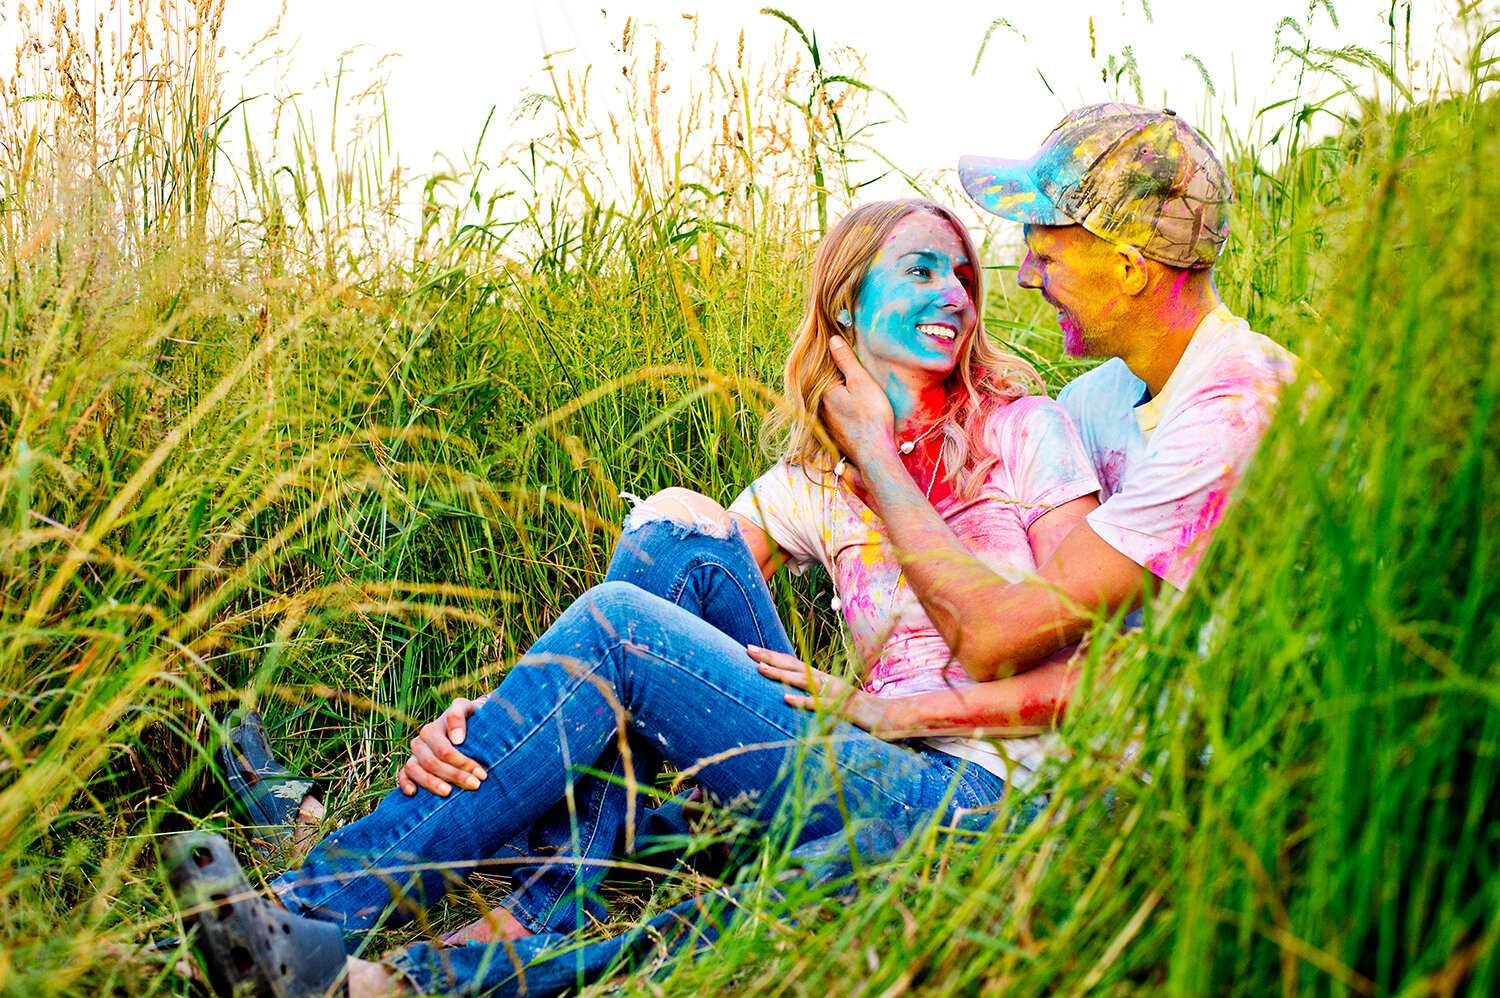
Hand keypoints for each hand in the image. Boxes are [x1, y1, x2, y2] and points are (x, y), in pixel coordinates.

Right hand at [398, 695, 489, 796]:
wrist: (466, 722)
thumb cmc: (469, 717)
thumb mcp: (467, 709)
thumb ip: (459, 716)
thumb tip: (456, 739)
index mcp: (432, 729)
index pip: (444, 750)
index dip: (462, 763)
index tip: (481, 773)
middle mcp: (420, 742)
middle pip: (432, 763)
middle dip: (454, 776)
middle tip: (475, 785)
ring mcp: (414, 754)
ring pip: (415, 770)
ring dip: (432, 783)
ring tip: (449, 793)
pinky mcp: (410, 765)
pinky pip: (402, 774)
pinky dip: (404, 783)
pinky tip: (414, 793)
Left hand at [747, 644, 895, 737]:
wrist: (889, 717)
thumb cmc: (859, 709)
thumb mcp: (834, 698)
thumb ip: (816, 693)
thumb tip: (792, 692)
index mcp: (823, 678)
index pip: (793, 663)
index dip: (772, 655)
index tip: (751, 648)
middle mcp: (826, 681)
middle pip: (794, 666)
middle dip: (769, 658)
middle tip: (747, 649)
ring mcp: (834, 694)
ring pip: (803, 681)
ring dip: (780, 675)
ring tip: (759, 669)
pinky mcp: (840, 710)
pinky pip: (818, 705)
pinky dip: (801, 701)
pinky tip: (784, 699)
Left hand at [821, 335, 897, 476]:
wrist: (874, 453)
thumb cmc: (870, 415)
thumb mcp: (861, 381)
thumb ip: (845, 360)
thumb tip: (832, 340)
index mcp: (822, 392)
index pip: (822, 370)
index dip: (831, 361)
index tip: (837, 353)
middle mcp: (819, 408)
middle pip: (824, 387)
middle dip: (833, 379)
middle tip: (847, 371)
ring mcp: (825, 424)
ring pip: (828, 403)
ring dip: (836, 396)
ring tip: (852, 391)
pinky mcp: (834, 435)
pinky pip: (833, 416)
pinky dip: (840, 410)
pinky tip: (852, 411)